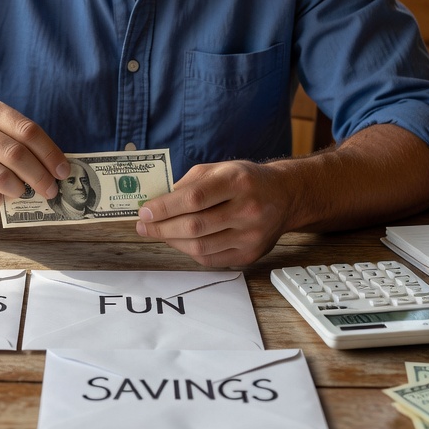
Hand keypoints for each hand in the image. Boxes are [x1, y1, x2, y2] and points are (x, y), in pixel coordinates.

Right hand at [0, 96, 69, 209]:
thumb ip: (19, 143)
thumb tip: (56, 169)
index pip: (27, 130)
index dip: (50, 153)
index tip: (63, 171)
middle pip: (16, 153)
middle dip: (40, 176)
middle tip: (51, 190)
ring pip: (1, 176)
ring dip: (20, 189)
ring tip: (24, 193)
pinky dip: (0, 201)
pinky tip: (2, 199)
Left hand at [134, 160, 296, 266]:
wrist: (284, 196)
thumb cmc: (245, 180)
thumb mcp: (219, 169)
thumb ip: (189, 183)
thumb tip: (157, 202)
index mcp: (238, 181)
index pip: (194, 198)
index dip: (165, 207)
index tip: (144, 211)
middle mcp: (248, 209)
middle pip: (195, 226)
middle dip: (162, 227)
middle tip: (144, 226)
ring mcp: (251, 235)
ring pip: (200, 247)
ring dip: (172, 241)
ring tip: (158, 233)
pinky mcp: (250, 254)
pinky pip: (211, 259)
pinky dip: (189, 251)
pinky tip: (179, 241)